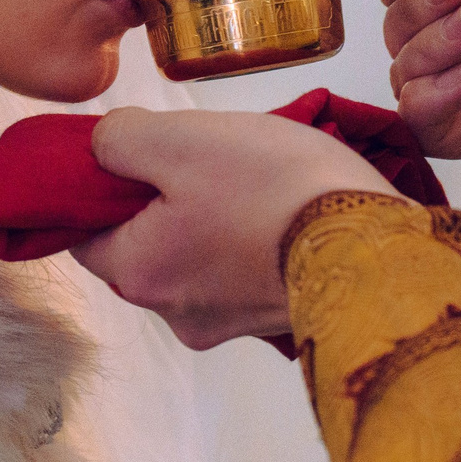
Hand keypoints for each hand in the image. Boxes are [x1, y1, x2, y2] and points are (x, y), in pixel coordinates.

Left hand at [72, 108, 399, 349]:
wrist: (376, 249)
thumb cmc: (276, 190)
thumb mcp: (181, 139)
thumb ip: (120, 138)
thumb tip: (103, 147)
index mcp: (138, 274)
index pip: (84, 232)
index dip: (101, 186)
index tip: (138, 152)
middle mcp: (176, 314)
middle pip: (145, 244)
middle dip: (167, 198)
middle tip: (211, 156)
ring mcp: (229, 323)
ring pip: (198, 256)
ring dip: (216, 217)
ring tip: (260, 177)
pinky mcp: (276, 319)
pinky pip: (245, 270)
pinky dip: (254, 239)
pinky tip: (284, 207)